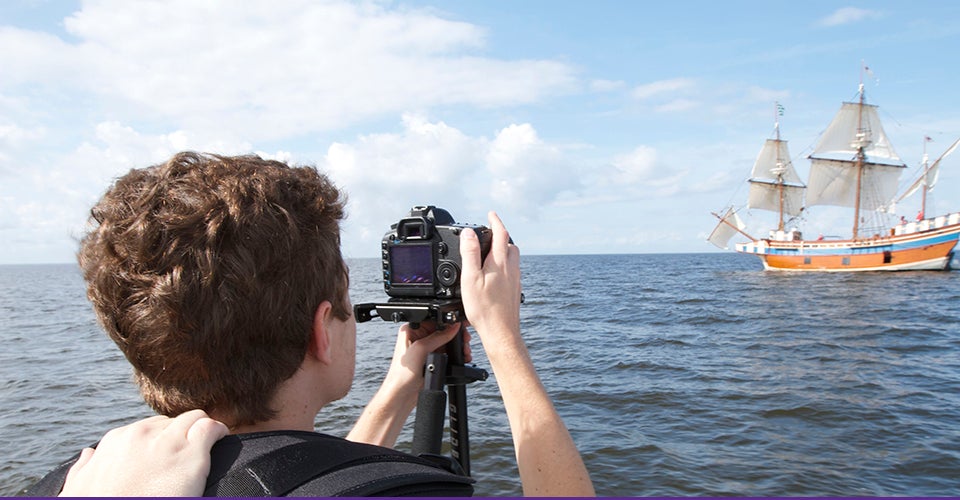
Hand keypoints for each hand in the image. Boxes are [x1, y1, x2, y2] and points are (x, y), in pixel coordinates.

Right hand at [59, 410, 227, 496]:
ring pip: (194, 418)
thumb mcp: (79, 488)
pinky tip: (222, 440)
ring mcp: (167, 442)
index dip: (159, 441)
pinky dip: (219, 432)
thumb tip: (89, 454)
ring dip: (201, 429)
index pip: (146, 428)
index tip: (166, 454)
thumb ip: (84, 468)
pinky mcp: (191, 453)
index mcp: (116, 441)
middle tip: (187, 454)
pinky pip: (211, 428)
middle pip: (170, 423)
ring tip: (208, 444)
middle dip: (180, 435)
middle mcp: (141, 435)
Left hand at [388, 321, 468, 393]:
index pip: (433, 320)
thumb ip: (439, 336)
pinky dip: (455, 354)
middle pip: (442, 331)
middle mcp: (418, 338)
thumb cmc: (402, 374)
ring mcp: (425, 350)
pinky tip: (461, 356)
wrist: (402, 395)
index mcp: (411, 330)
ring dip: (456, 346)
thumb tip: (453, 327)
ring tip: (464, 350)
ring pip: (446, 342)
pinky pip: (446, 353)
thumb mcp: (421, 349)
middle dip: (455, 335)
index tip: (460, 325)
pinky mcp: (430, 360)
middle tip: (465, 339)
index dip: (448, 322)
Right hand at [459, 211, 521, 349]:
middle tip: (490, 232)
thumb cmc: (484, 309)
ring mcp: (515, 280)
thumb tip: (469, 233)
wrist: (501, 332)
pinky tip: (494, 275)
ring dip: (504, 250)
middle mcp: (511, 269)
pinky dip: (504, 265)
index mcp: (500, 262)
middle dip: (501, 235)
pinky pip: (512, 270)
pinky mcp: (515, 290)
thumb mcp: (470, 278)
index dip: (495, 221)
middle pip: (510, 244)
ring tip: (490, 252)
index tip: (490, 213)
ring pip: (512, 258)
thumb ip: (470, 253)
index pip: (501, 233)